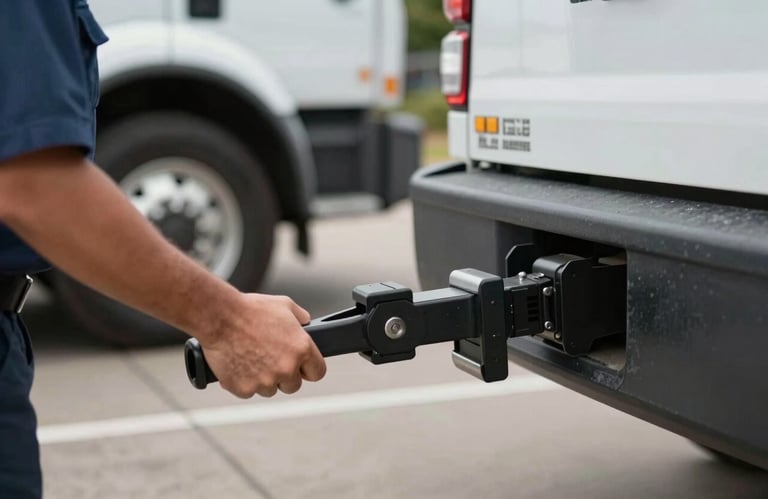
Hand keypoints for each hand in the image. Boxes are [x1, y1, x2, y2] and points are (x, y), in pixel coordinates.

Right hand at [199, 293, 325, 397]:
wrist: (219, 317)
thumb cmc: (250, 309)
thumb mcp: (284, 305)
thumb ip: (301, 318)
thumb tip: (306, 324)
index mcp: (301, 349)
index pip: (317, 372)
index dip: (309, 368)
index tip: (302, 367)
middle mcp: (286, 368)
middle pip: (293, 385)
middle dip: (284, 375)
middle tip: (270, 359)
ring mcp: (265, 381)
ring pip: (270, 389)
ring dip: (264, 379)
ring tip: (252, 358)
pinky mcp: (245, 389)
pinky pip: (249, 391)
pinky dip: (244, 382)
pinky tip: (239, 363)